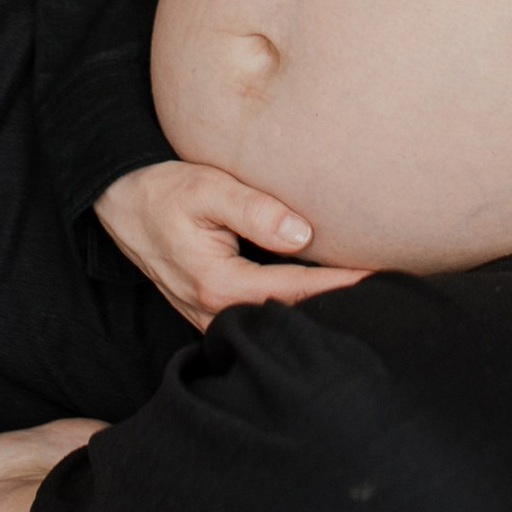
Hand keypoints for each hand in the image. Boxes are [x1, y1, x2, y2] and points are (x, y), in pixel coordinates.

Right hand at [93, 157, 368, 329]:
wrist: (122, 203)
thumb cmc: (165, 191)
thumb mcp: (208, 187)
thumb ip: (255, 210)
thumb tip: (303, 235)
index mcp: (217, 283)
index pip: (295, 290)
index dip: (340, 285)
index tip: (380, 276)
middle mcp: (213, 311)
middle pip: (289, 318)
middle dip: (335, 309)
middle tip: (389, 294)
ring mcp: (210, 318)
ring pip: (274, 323)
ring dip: (315, 314)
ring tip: (367, 302)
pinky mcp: (212, 312)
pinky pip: (260, 318)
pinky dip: (293, 310)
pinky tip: (324, 301)